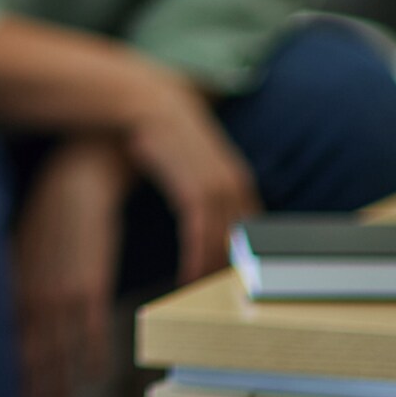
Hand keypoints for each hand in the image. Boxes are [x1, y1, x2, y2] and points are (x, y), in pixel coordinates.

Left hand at [12, 135, 128, 396]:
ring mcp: (63, 296)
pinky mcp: (93, 288)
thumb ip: (8, 286)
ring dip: (58, 387)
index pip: (2, 346)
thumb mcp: (15, 252)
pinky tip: (88, 376)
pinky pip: (93, 339)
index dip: (1, 378)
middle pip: (28, 361)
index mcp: (9, 289)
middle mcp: (32, 297)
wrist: (76, 184)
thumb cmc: (42, 218)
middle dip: (27, 392)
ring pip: (60, 357)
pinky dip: (90, 363)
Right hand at [123, 78, 258, 283]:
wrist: (145, 98)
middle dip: (234, 270)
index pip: (250, 227)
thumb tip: (200, 216)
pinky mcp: (194, 186)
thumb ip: (199, 186)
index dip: (243, 255)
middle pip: (243, 239)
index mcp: (236, 178)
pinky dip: (196, 258)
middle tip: (223, 298)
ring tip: (202, 295)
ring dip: (213, 270)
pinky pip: (201, 233)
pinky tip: (187, 276)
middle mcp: (234, 183)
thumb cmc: (161, 132)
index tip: (232, 279)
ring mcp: (217, 184)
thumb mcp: (189, 161)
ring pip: (224, 241)